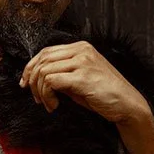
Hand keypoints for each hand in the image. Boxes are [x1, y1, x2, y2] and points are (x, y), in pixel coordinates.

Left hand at [18, 40, 149, 123]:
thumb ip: (64, 74)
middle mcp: (81, 51)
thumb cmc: (106, 94)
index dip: (31, 67)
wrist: (127, 104)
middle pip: (42, 59)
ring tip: (48, 104)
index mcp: (81, 47)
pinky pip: (52, 82)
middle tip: (34, 96)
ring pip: (44, 70)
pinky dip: (47, 95)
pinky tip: (54, 105)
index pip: (46, 51)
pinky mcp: (82, 77)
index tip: (26, 83)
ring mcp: (82, 62)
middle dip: (32, 79)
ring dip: (40, 91)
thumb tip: (42, 79)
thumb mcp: (81, 79)